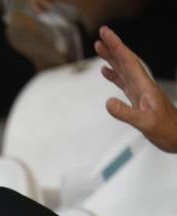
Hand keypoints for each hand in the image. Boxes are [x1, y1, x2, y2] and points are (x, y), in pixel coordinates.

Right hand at [96, 26, 176, 152]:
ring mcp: (139, 92)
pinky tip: (106, 72)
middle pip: (125, 61)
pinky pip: (123, 82)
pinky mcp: (137, 99)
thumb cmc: (166, 130)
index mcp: (144, 87)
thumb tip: (108, 102)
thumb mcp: (145, 123)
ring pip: (123, 69)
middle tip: (101, 34)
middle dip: (113, 47)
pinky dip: (114, 75)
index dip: (117, 47)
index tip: (106, 35)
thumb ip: (126, 113)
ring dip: (111, 58)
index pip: (128, 62)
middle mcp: (142, 85)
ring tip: (99, 48)